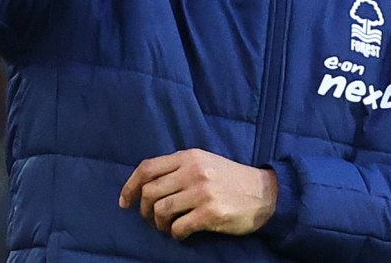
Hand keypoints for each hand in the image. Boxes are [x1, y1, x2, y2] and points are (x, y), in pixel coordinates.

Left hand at [118, 149, 277, 239]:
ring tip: (169, 227)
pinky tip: (183, 234)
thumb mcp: (205, 162)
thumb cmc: (231, 179)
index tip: (124, 202)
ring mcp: (202, 192)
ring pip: (161, 211)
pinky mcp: (211, 213)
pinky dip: (175, 235)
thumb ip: (179, 168)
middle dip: (145, 211)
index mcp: (189, 156)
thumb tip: (147, 185)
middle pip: (150, 192)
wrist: (266, 193)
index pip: (147, 168)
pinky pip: (178, 228)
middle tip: (153, 219)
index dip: (130, 186)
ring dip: (159, 225)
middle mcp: (193, 171)